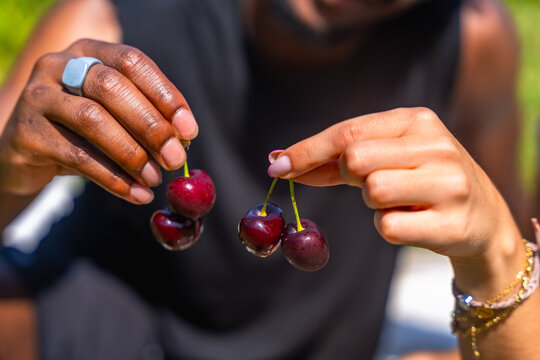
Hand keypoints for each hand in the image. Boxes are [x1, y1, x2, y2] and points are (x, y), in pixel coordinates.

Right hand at [0, 39, 197, 203]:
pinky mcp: (26, 134)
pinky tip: (136, 194)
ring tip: (155, 179)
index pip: (132, 62)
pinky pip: (76, 156)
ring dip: (132, 154)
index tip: (189, 130)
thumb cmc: (84, 131)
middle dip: (151, 126)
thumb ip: (147, 118)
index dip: (165, 95)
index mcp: (90, 52)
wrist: (27, 154)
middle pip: (112, 86)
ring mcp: (37, 97)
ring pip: (92, 120)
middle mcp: (60, 66)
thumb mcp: (117, 116)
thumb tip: (184, 139)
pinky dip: (113, 178)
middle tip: (176, 159)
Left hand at [268, 108, 523, 294]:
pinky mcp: (452, 223)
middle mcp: (437, 145)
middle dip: (352, 177)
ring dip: (375, 204)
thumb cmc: (422, 182)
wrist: (483, 219)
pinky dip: (390, 228)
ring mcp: (449, 183)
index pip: (348, 131)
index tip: (277, 165)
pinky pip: (388, 227)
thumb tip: (280, 161)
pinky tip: (416, 222)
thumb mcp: (387, 158)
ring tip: (403, 202)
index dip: (308, 150)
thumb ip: (336, 160)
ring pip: (373, 191)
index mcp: (417, 120)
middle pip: (356, 159)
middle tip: (375, 184)